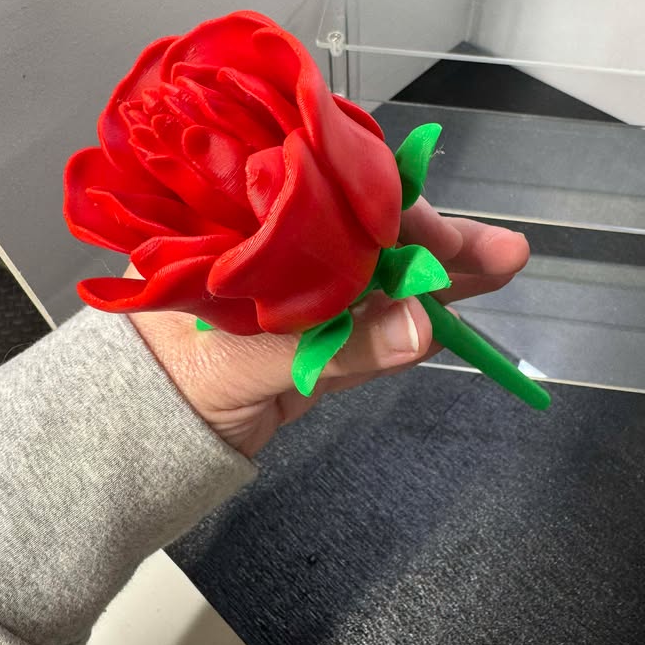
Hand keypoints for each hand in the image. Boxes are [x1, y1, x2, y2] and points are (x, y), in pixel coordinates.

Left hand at [127, 199, 528, 457]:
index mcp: (252, 231)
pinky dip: (413, 327)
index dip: (391, 208)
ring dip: (441, 281)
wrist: (141, 443)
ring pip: (382, 285)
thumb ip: (335, 346)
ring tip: (503, 265)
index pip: (331, 200)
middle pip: (370, 239)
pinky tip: (456, 313)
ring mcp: (304, 303)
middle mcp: (284, 256)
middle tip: (502, 251)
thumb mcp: (243, 359)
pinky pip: (373, 332)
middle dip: (437, 243)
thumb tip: (422, 325)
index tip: (434, 231)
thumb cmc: (168, 380)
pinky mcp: (317, 348)